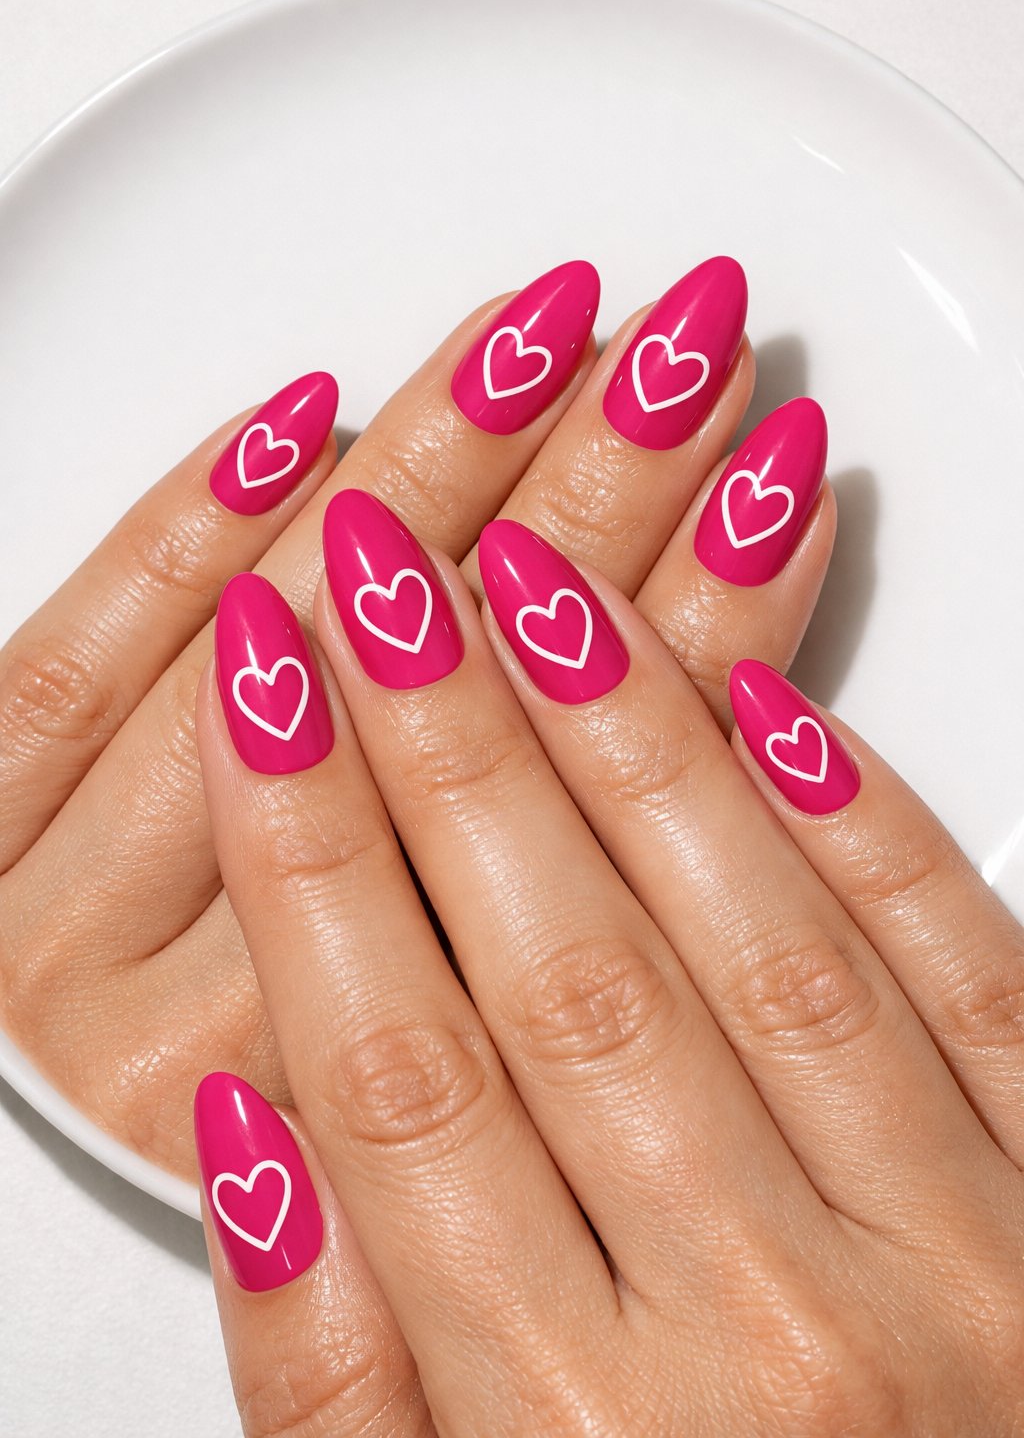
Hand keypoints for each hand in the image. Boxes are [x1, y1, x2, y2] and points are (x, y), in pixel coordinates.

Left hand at [0, 257, 833, 1174]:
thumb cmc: (226, 1039)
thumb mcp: (418, 1013)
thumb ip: (545, 860)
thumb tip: (712, 640)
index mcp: (378, 1105)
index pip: (569, 826)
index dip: (694, 639)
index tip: (765, 499)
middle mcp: (219, 1050)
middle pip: (445, 723)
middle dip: (595, 507)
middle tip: (681, 365)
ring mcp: (69, 948)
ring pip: (273, 672)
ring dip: (418, 480)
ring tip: (538, 344)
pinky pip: (75, 666)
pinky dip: (192, 531)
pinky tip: (302, 421)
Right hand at [193, 498, 1022, 1434]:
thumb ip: (329, 1382)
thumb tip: (255, 1131)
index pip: (396, 1077)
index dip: (306, 856)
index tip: (261, 693)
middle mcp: (777, 1343)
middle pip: (561, 970)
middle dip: (444, 743)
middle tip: (377, 573)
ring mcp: (952, 1261)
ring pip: (750, 936)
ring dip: (628, 735)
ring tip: (532, 578)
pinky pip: (969, 972)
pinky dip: (867, 826)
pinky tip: (767, 698)